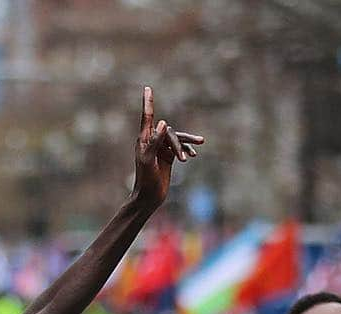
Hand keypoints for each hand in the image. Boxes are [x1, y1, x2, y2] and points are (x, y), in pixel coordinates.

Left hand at [132, 87, 203, 208]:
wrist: (149, 197)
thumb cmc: (146, 180)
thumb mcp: (149, 161)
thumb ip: (155, 142)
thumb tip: (164, 123)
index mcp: (144, 140)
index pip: (147, 117)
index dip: (148, 102)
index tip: (148, 88)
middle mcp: (152, 141)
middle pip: (169, 132)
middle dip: (177, 144)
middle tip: (183, 159)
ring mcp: (160, 148)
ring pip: (176, 139)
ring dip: (185, 145)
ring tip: (196, 149)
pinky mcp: (168, 156)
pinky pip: (180, 147)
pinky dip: (187, 149)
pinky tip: (192, 156)